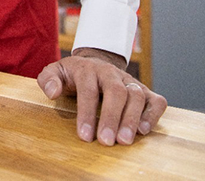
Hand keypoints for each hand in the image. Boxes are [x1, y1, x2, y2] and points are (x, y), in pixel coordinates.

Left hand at [37, 48, 167, 145]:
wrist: (94, 63)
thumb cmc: (73, 74)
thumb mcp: (55, 72)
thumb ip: (48, 80)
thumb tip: (52, 92)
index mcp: (87, 69)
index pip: (88, 90)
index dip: (87, 113)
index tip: (84, 136)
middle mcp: (111, 73)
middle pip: (116, 92)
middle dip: (112, 117)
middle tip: (107, 141)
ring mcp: (129, 80)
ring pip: (136, 95)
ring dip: (132, 119)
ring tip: (125, 141)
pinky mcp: (144, 90)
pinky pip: (156, 100)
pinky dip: (153, 115)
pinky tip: (144, 131)